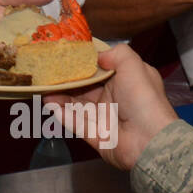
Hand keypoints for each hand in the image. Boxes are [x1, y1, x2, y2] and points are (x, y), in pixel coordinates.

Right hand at [46, 44, 175, 171]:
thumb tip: (99, 55)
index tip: (66, 57)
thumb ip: (117, 54)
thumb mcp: (134, 65)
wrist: (149, 139)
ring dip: (61, 98)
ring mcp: (105, 119)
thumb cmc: (142, 98)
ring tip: (44, 90)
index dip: (84, 65)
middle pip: (86, 89)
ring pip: (78, 106)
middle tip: (49, 74)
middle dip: (68, 82)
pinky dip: (64, 114)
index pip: (101, 71)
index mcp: (126, 81)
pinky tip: (51, 105)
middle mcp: (115, 99)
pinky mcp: (96, 137)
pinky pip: (77, 124)